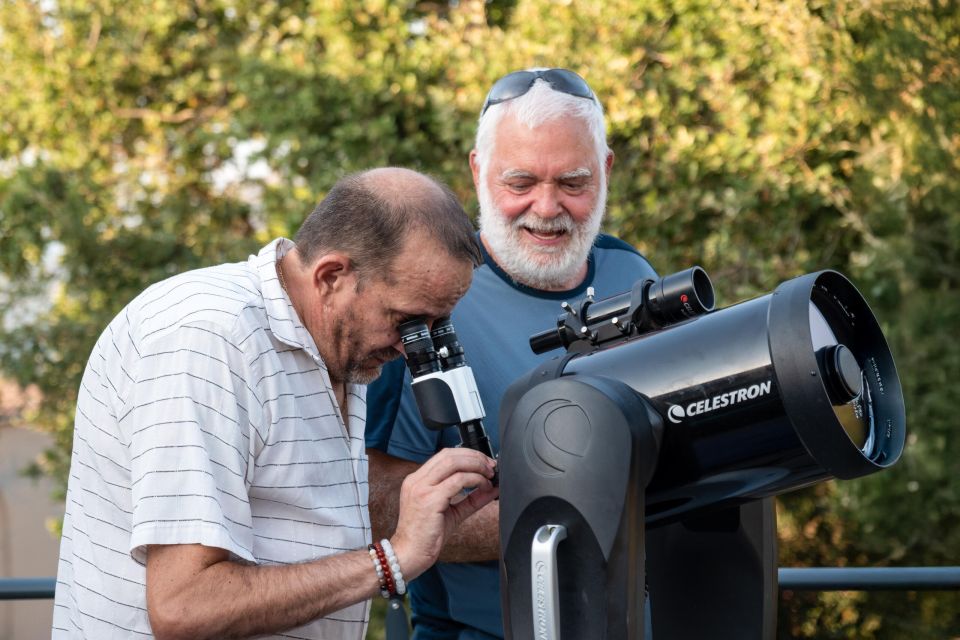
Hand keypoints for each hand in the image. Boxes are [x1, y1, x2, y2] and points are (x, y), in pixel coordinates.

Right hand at [389, 448, 497, 578]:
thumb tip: (492, 488)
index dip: (468, 455)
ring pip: (453, 463)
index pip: (444, 455)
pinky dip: (475, 480)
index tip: (484, 463)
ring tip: (489, 475)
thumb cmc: (427, 536)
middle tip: (491, 467)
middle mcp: (416, 480)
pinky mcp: (429, 499)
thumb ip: (471, 499)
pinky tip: (484, 487)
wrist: (409, 555)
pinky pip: (457, 481)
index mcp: (417, 480)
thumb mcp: (452, 513)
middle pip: (449, 455)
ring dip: (476, 466)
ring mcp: (421, 488)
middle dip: (475, 457)